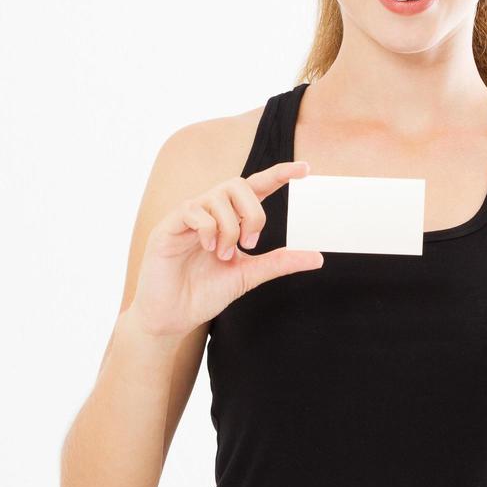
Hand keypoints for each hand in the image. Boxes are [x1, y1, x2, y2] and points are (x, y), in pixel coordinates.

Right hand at [129, 160, 324, 338]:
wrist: (172, 317)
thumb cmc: (205, 293)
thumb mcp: (249, 274)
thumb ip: (279, 262)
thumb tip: (317, 257)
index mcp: (229, 219)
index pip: (256, 186)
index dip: (280, 174)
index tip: (306, 169)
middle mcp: (209, 211)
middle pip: (238, 184)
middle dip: (252, 213)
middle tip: (250, 244)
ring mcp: (188, 216)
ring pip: (218, 196)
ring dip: (229, 228)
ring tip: (224, 255)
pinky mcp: (168, 226)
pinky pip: (194, 210)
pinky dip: (208, 229)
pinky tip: (207, 250)